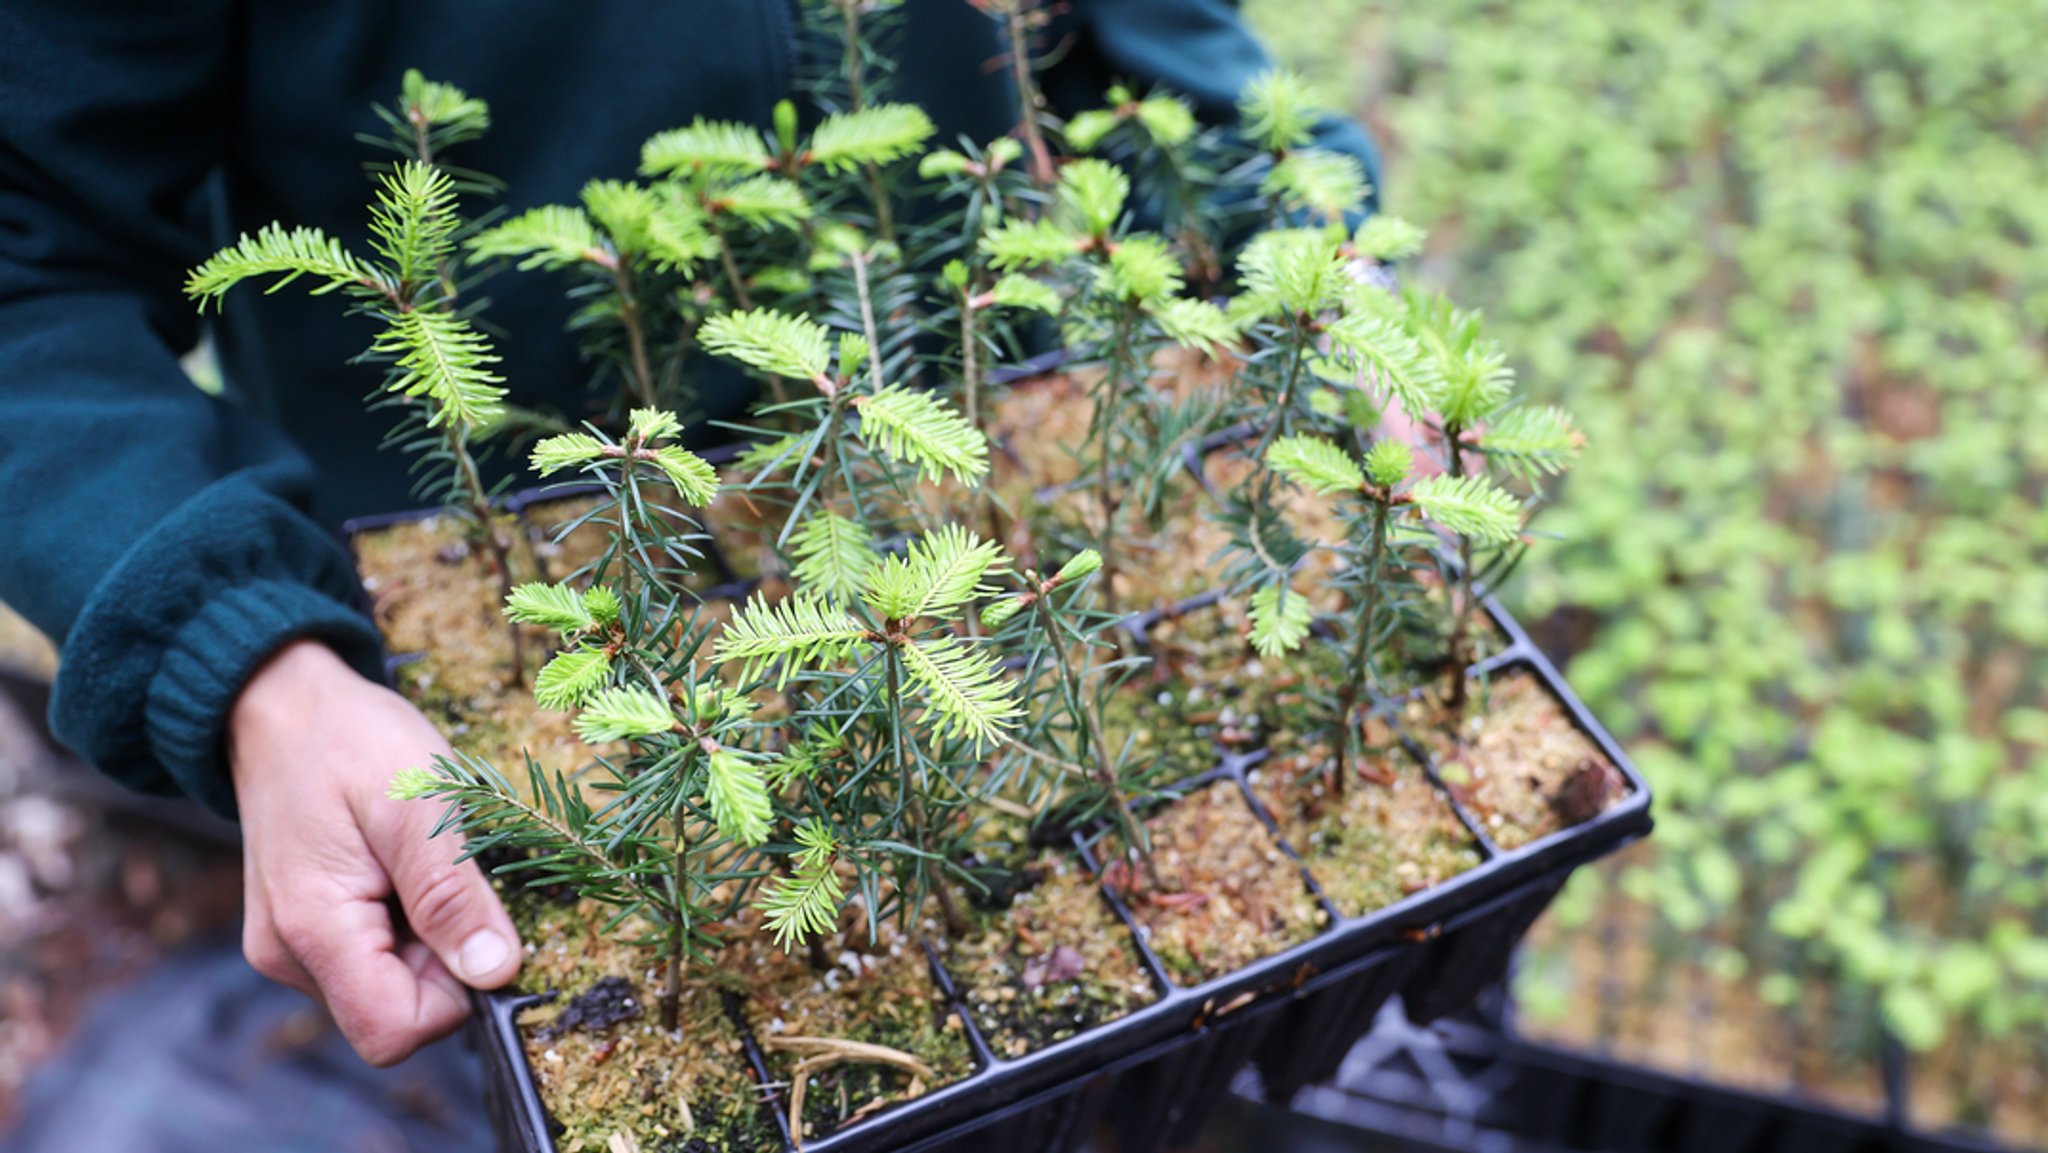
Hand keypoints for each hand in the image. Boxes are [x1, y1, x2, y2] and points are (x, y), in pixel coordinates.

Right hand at [228, 639, 520, 1064]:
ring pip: (387, 986)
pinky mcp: (302, 930)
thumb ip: (453, 895)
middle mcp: (288, 956)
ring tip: (412, 859)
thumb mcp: (419, 802)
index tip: (469, 920)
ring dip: (425, 936)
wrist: (280, 702)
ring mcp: (290, 945)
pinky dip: (403, 922)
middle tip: (439, 872)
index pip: (393, 1031)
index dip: (453, 992)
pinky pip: (372, 957)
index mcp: (311, 931)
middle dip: (441, 957)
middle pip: (393, 1012)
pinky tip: (394, 865)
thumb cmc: (349, 739)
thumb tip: (494, 973)